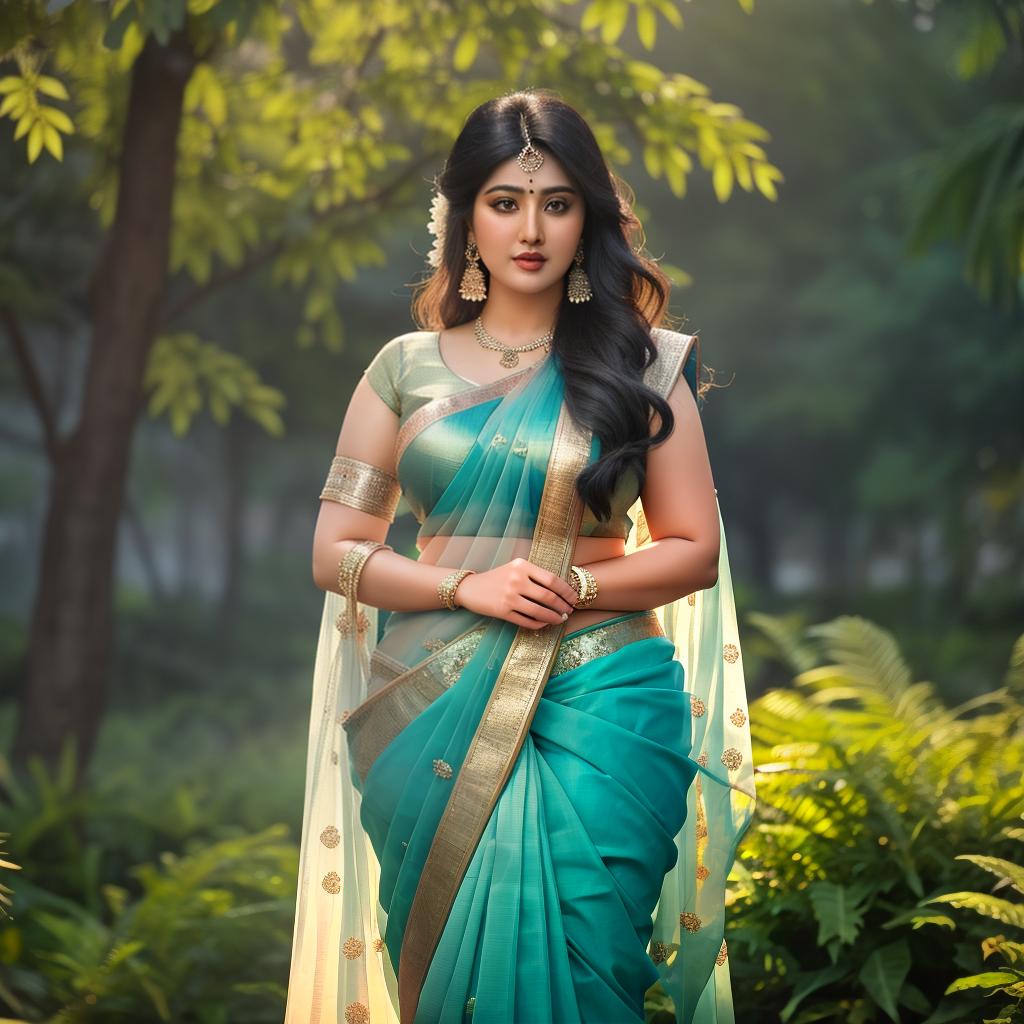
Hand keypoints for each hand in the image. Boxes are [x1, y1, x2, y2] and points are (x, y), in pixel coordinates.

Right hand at [454, 558, 578, 629]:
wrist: (470, 588)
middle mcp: (516, 580)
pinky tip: (545, 623)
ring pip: (539, 611)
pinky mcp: (502, 611)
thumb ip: (535, 575)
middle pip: (548, 596)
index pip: (551, 579)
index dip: (566, 591)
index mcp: (522, 565)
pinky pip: (526, 621)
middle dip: (563, 606)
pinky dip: (539, 624)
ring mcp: (508, 596)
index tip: (574, 598)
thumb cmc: (498, 578)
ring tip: (560, 619)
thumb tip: (561, 591)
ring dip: (554, 617)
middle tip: (569, 611)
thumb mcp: (515, 569)